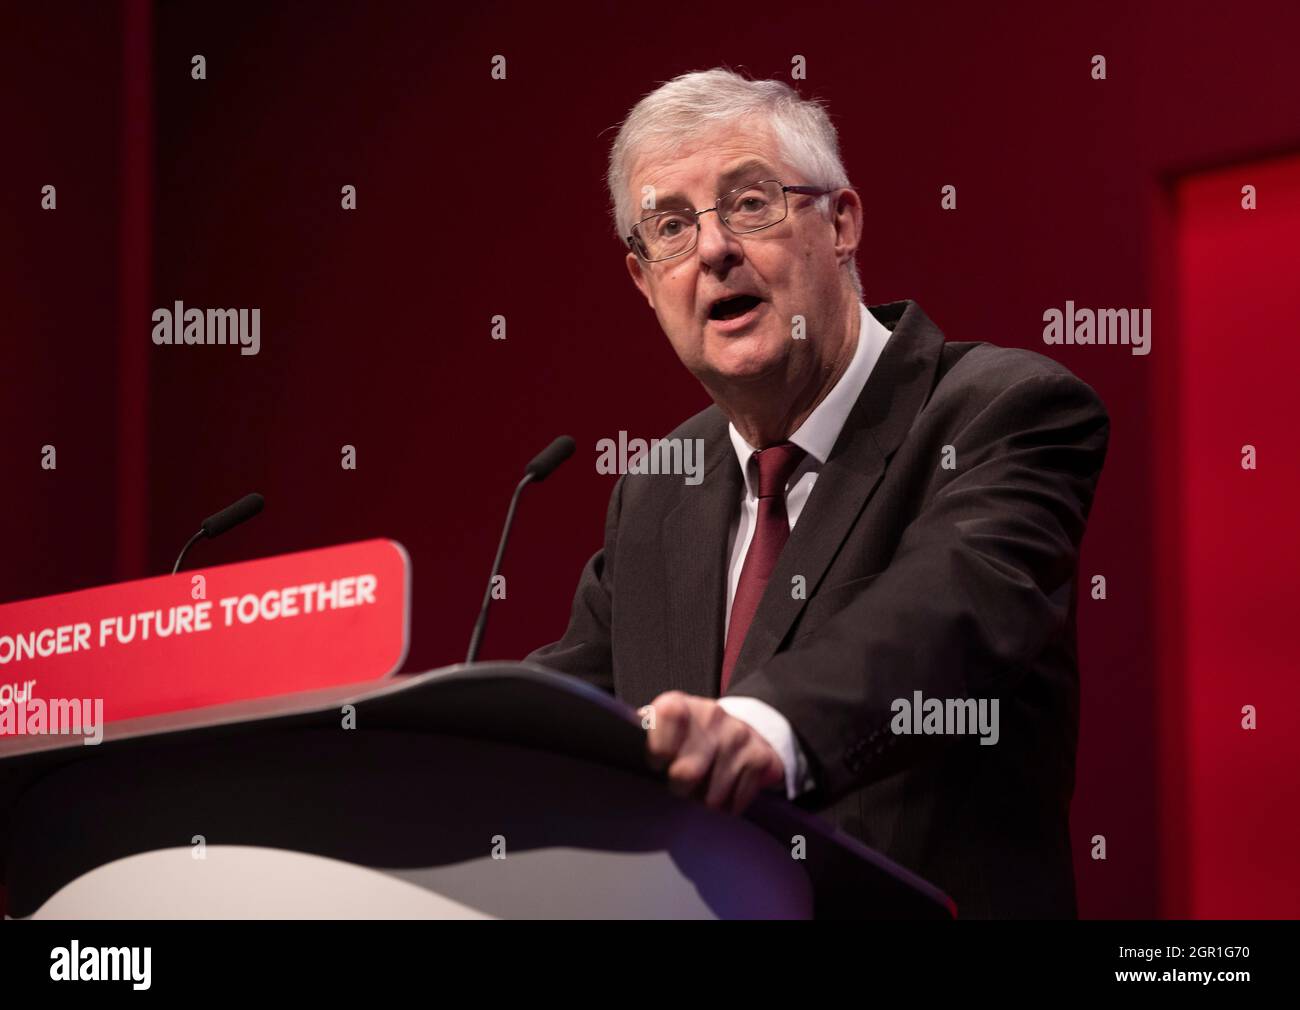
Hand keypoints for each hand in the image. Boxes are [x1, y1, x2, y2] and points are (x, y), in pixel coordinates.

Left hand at [640, 691, 785, 813]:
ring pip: (712, 796)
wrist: (738, 731)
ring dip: (704, 800)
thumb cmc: (685, 738)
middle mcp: (711, 715)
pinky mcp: (760, 757)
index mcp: (678, 705)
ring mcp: (739, 735)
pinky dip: (726, 806)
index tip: (657, 764)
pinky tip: (723, 789)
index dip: (658, 748)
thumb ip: (641, 740)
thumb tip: (618, 752)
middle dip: (680, 788)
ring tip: (702, 786)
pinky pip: (735, 803)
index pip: (667, 718)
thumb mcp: (660, 730)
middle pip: (687, 772)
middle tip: (679, 785)